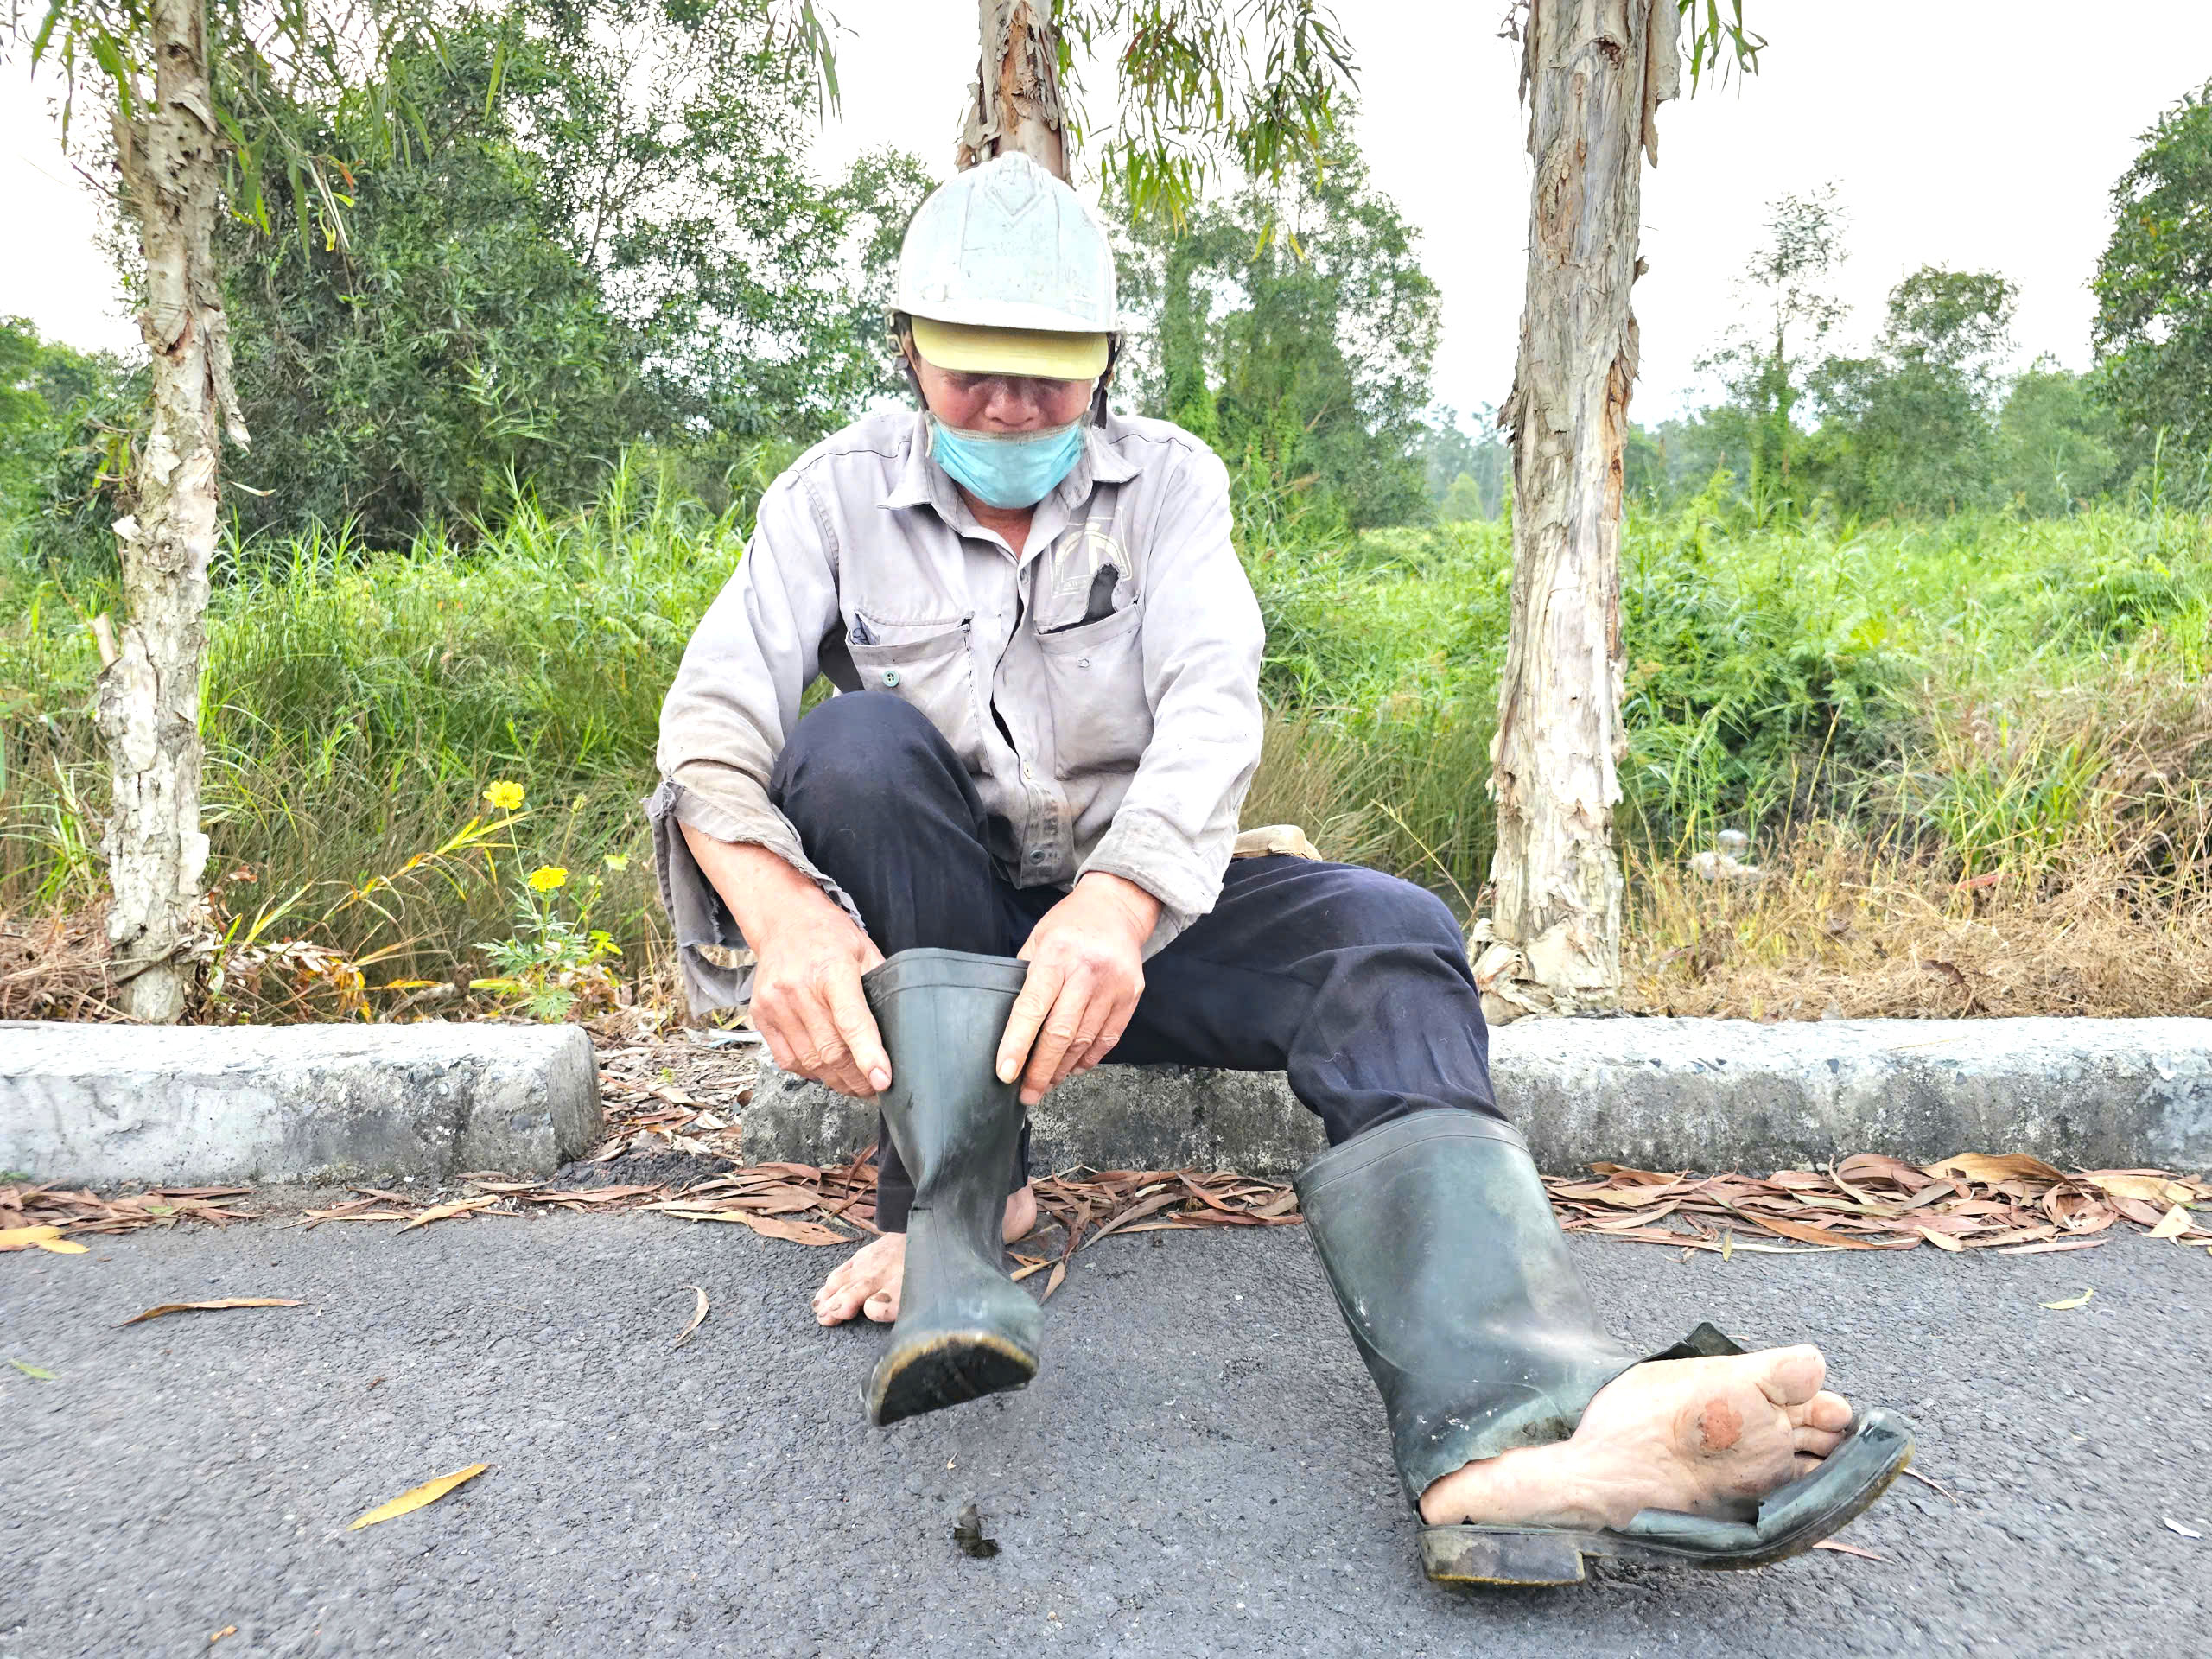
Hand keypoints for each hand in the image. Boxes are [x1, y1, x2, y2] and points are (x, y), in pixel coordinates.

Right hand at [680, 825, 889, 1099]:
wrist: (783, 920)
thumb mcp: (864, 951)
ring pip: (810, 1061)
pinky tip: (825, 1069)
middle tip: (872, 1087)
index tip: (882, 1080)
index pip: (852, 1022)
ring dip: (835, 1080)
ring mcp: (776, 1003)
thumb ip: (881, 986)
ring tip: (853, 1083)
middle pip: (831, 1050)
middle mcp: (799, 988)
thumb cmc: (829, 935)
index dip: (869, 1056)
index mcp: (833, 970)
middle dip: (856, 1078)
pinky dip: (809, 1071)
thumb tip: (901, 1029)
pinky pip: (787, 1059)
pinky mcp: (761, 1015)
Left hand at [996, 872, 1159, 1106]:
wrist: (1117, 907)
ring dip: (1062, 1069)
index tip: (1005, 1073)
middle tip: (1026, 1094)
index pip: (1032, 1007)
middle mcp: (1088, 970)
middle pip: (1061, 1033)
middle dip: (1040, 1070)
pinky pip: (1107, 1039)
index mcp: (1057, 954)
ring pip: (1084, 1041)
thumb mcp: (1038, 938)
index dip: (1017, 1044)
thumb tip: (1007, 1025)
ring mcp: (1114, 984)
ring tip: (1045, 1084)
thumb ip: (1023, 976)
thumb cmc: (1069, 924)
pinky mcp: (1132, 996)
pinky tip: (1072, 1069)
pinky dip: (1087, 1059)